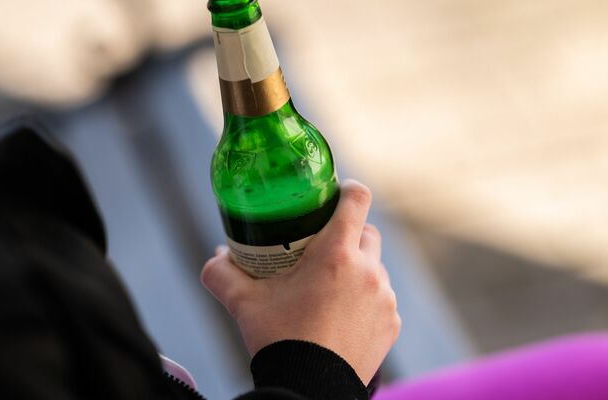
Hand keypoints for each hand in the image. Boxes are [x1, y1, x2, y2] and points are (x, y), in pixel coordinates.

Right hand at [201, 180, 400, 384]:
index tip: (334, 194)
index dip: (346, 190)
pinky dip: (366, 301)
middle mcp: (368, 270)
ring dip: (358, 269)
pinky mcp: (392, 324)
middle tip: (322, 248)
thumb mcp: (242, 303)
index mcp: (336, 254)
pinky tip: (342, 316)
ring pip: (375, 267)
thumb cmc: (278, 339)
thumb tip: (216, 256)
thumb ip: (221, 273)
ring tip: (329, 288)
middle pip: (368, 232)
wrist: (308, 390)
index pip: (356, 199)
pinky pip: (382, 299)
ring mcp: (384, 298)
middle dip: (348, 233)